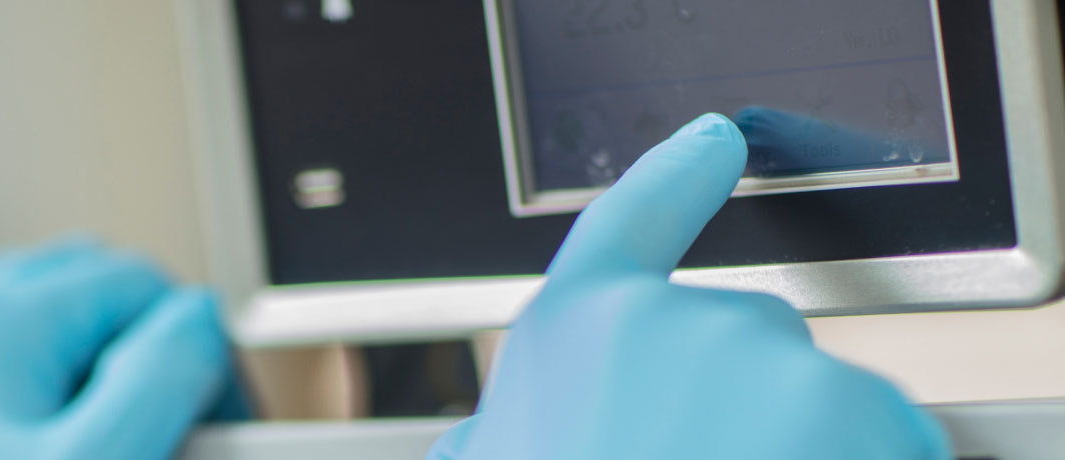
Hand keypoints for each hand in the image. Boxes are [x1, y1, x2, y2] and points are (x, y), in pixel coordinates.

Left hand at [0, 238, 239, 458]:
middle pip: (73, 295)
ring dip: (74, 374)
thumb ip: (162, 376)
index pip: (137, 287)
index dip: (193, 353)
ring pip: (16, 332)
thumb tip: (194, 319)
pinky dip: (9, 401)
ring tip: (103, 447)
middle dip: (133, 352)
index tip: (214, 424)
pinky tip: (25, 454)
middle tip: (168, 433)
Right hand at [428, 114, 949, 458]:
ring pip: (815, 394)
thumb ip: (492, 442)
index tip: (717, 144)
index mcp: (573, 334)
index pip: (630, 222)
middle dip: (737, 403)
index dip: (676, 178)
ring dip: (801, 449)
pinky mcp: (857, 410)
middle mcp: (670, 324)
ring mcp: (768, 360)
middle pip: (742, 335)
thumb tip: (474, 445)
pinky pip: (882, 437)